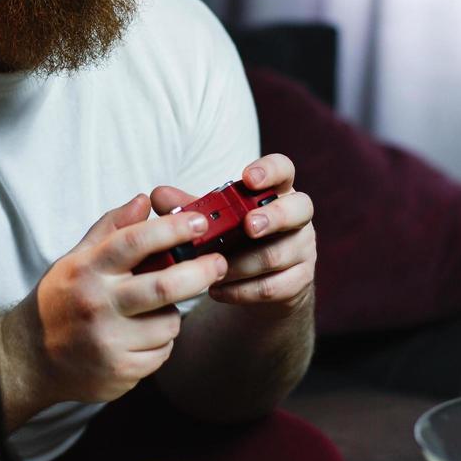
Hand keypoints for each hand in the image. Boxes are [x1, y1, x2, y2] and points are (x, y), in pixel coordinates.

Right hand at [7, 194, 228, 405]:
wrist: (30, 359)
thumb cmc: (61, 301)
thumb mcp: (76, 259)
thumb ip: (111, 228)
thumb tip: (144, 200)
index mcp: (87, 270)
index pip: (134, 241)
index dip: (172, 229)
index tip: (199, 222)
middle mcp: (98, 305)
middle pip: (164, 287)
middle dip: (201, 272)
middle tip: (219, 263)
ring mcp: (108, 341)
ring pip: (169, 322)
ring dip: (172, 314)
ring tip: (153, 312)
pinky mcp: (120, 371)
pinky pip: (162, 352)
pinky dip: (161, 342)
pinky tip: (140, 338)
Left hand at [150, 154, 316, 311]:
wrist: (257, 287)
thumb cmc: (235, 241)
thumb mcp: (214, 222)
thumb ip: (190, 208)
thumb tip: (158, 195)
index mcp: (275, 192)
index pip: (283, 169)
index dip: (270, 171)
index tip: (247, 178)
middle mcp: (296, 217)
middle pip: (301, 208)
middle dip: (273, 217)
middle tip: (248, 227)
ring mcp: (302, 249)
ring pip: (278, 254)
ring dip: (241, 263)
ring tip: (213, 269)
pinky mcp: (299, 281)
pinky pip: (273, 286)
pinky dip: (241, 290)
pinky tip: (217, 291)